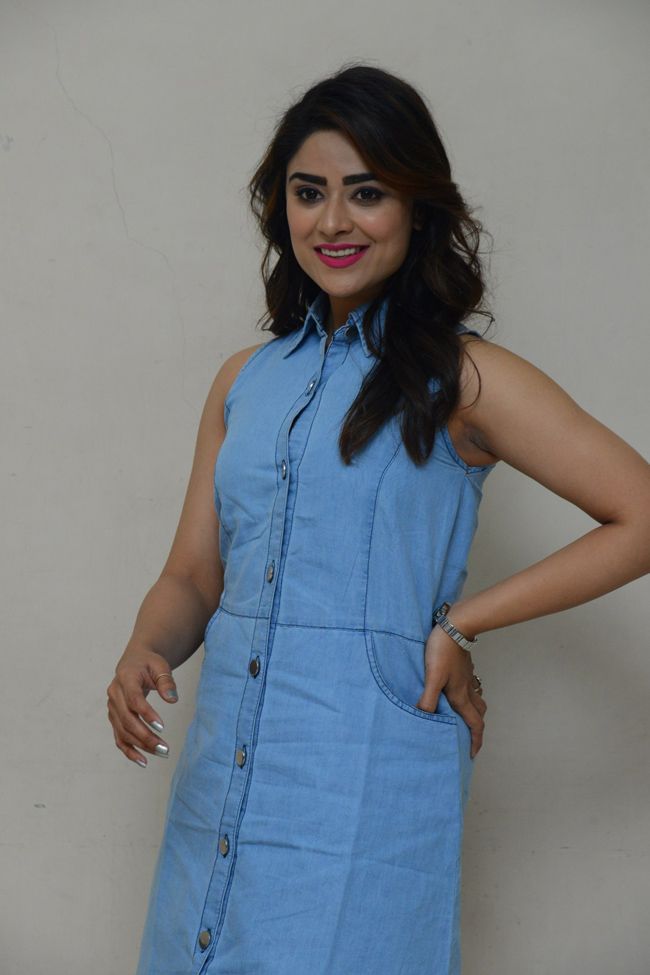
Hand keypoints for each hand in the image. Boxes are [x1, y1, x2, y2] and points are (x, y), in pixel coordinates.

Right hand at [106, 646, 178, 766]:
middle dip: (145, 736)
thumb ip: (166, 681)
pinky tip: (143, 761)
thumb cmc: (149, 663)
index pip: (134, 699)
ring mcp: (112, 708)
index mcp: (125, 678)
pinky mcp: (114, 718)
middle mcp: (114, 694)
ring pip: (123, 731)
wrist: (134, 662)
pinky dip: (129, 751)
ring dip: (141, 745)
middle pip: (127, 719)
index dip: (146, 714)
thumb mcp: (160, 666)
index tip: (162, 727)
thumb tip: (172, 699)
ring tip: (161, 753)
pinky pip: (119, 737)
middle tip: (164, 748)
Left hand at [415, 626, 486, 758]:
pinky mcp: (465, 667)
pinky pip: (471, 687)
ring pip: (477, 700)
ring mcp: (468, 677)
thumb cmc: (442, 651)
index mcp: (460, 696)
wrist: (455, 626)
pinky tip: (457, 691)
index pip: (474, 724)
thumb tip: (424, 719)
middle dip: (476, 729)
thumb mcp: (432, 676)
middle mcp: (467, 689)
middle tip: (469, 738)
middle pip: (479, 714)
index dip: (475, 741)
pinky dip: (468, 695)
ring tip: (464, 718)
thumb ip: (428, 699)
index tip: (473, 754)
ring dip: (474, 712)